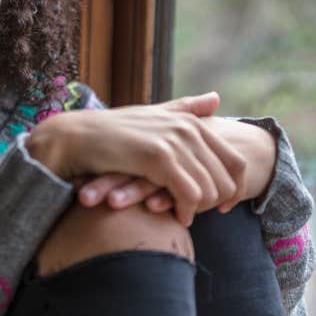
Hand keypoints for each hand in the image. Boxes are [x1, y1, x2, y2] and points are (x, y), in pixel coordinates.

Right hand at [76, 116, 276, 214]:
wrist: (78, 137)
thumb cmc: (115, 132)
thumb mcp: (155, 115)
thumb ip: (186, 109)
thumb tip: (216, 98)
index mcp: (192, 123)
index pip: (236, 162)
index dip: (235, 189)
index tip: (225, 207)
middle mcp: (189, 129)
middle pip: (227, 179)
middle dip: (217, 203)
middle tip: (199, 214)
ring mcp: (175, 142)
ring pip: (210, 190)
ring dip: (200, 210)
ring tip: (184, 215)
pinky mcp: (159, 158)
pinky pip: (189, 194)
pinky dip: (186, 211)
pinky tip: (177, 217)